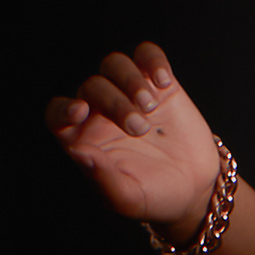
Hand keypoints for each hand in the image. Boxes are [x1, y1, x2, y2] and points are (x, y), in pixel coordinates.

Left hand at [43, 40, 223, 237]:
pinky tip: (163, 82)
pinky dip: (153, 61)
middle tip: (139, 128)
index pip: (58, 114)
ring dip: (130, 79)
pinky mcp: (159, 86)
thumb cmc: (156, 197)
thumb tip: (78, 152)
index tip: (80, 111)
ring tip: (150, 105)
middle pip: (93, 86)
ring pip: (115, 64)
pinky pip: (147, 55)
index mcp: (86, 138)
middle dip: (114, 103)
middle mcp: (102, 112)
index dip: (63, 109)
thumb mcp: (129, 199)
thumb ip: (103, 180)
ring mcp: (130, 94)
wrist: (196, 190)